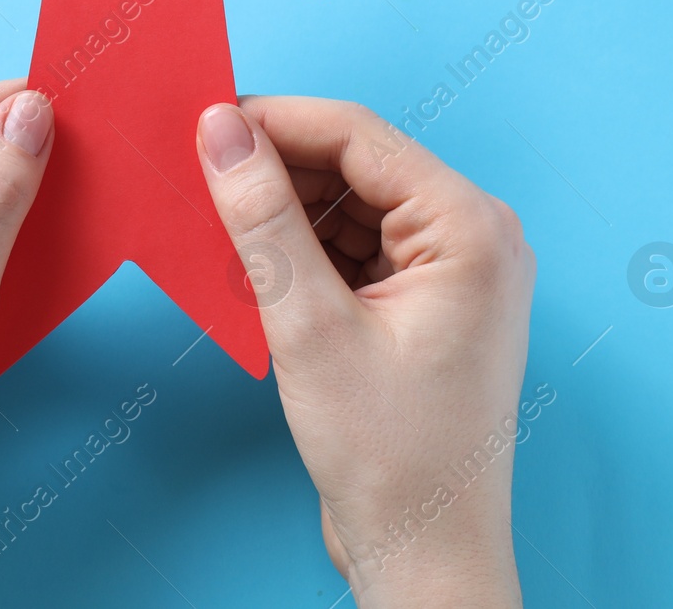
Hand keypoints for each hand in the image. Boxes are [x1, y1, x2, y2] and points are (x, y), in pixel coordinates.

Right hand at [196, 98, 534, 607]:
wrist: (427, 553)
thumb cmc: (391, 455)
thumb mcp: (309, 326)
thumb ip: (262, 219)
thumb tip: (220, 131)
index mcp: (469, 228)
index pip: (358, 136)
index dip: (274, 120)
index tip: (201, 121)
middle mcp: (474, 235)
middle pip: (356, 164)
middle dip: (276, 167)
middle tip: (199, 175)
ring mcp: (454, 270)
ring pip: (351, 203)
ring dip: (286, 211)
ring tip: (221, 230)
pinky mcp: (427, 301)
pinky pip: (356, 246)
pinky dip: (304, 249)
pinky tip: (255, 267)